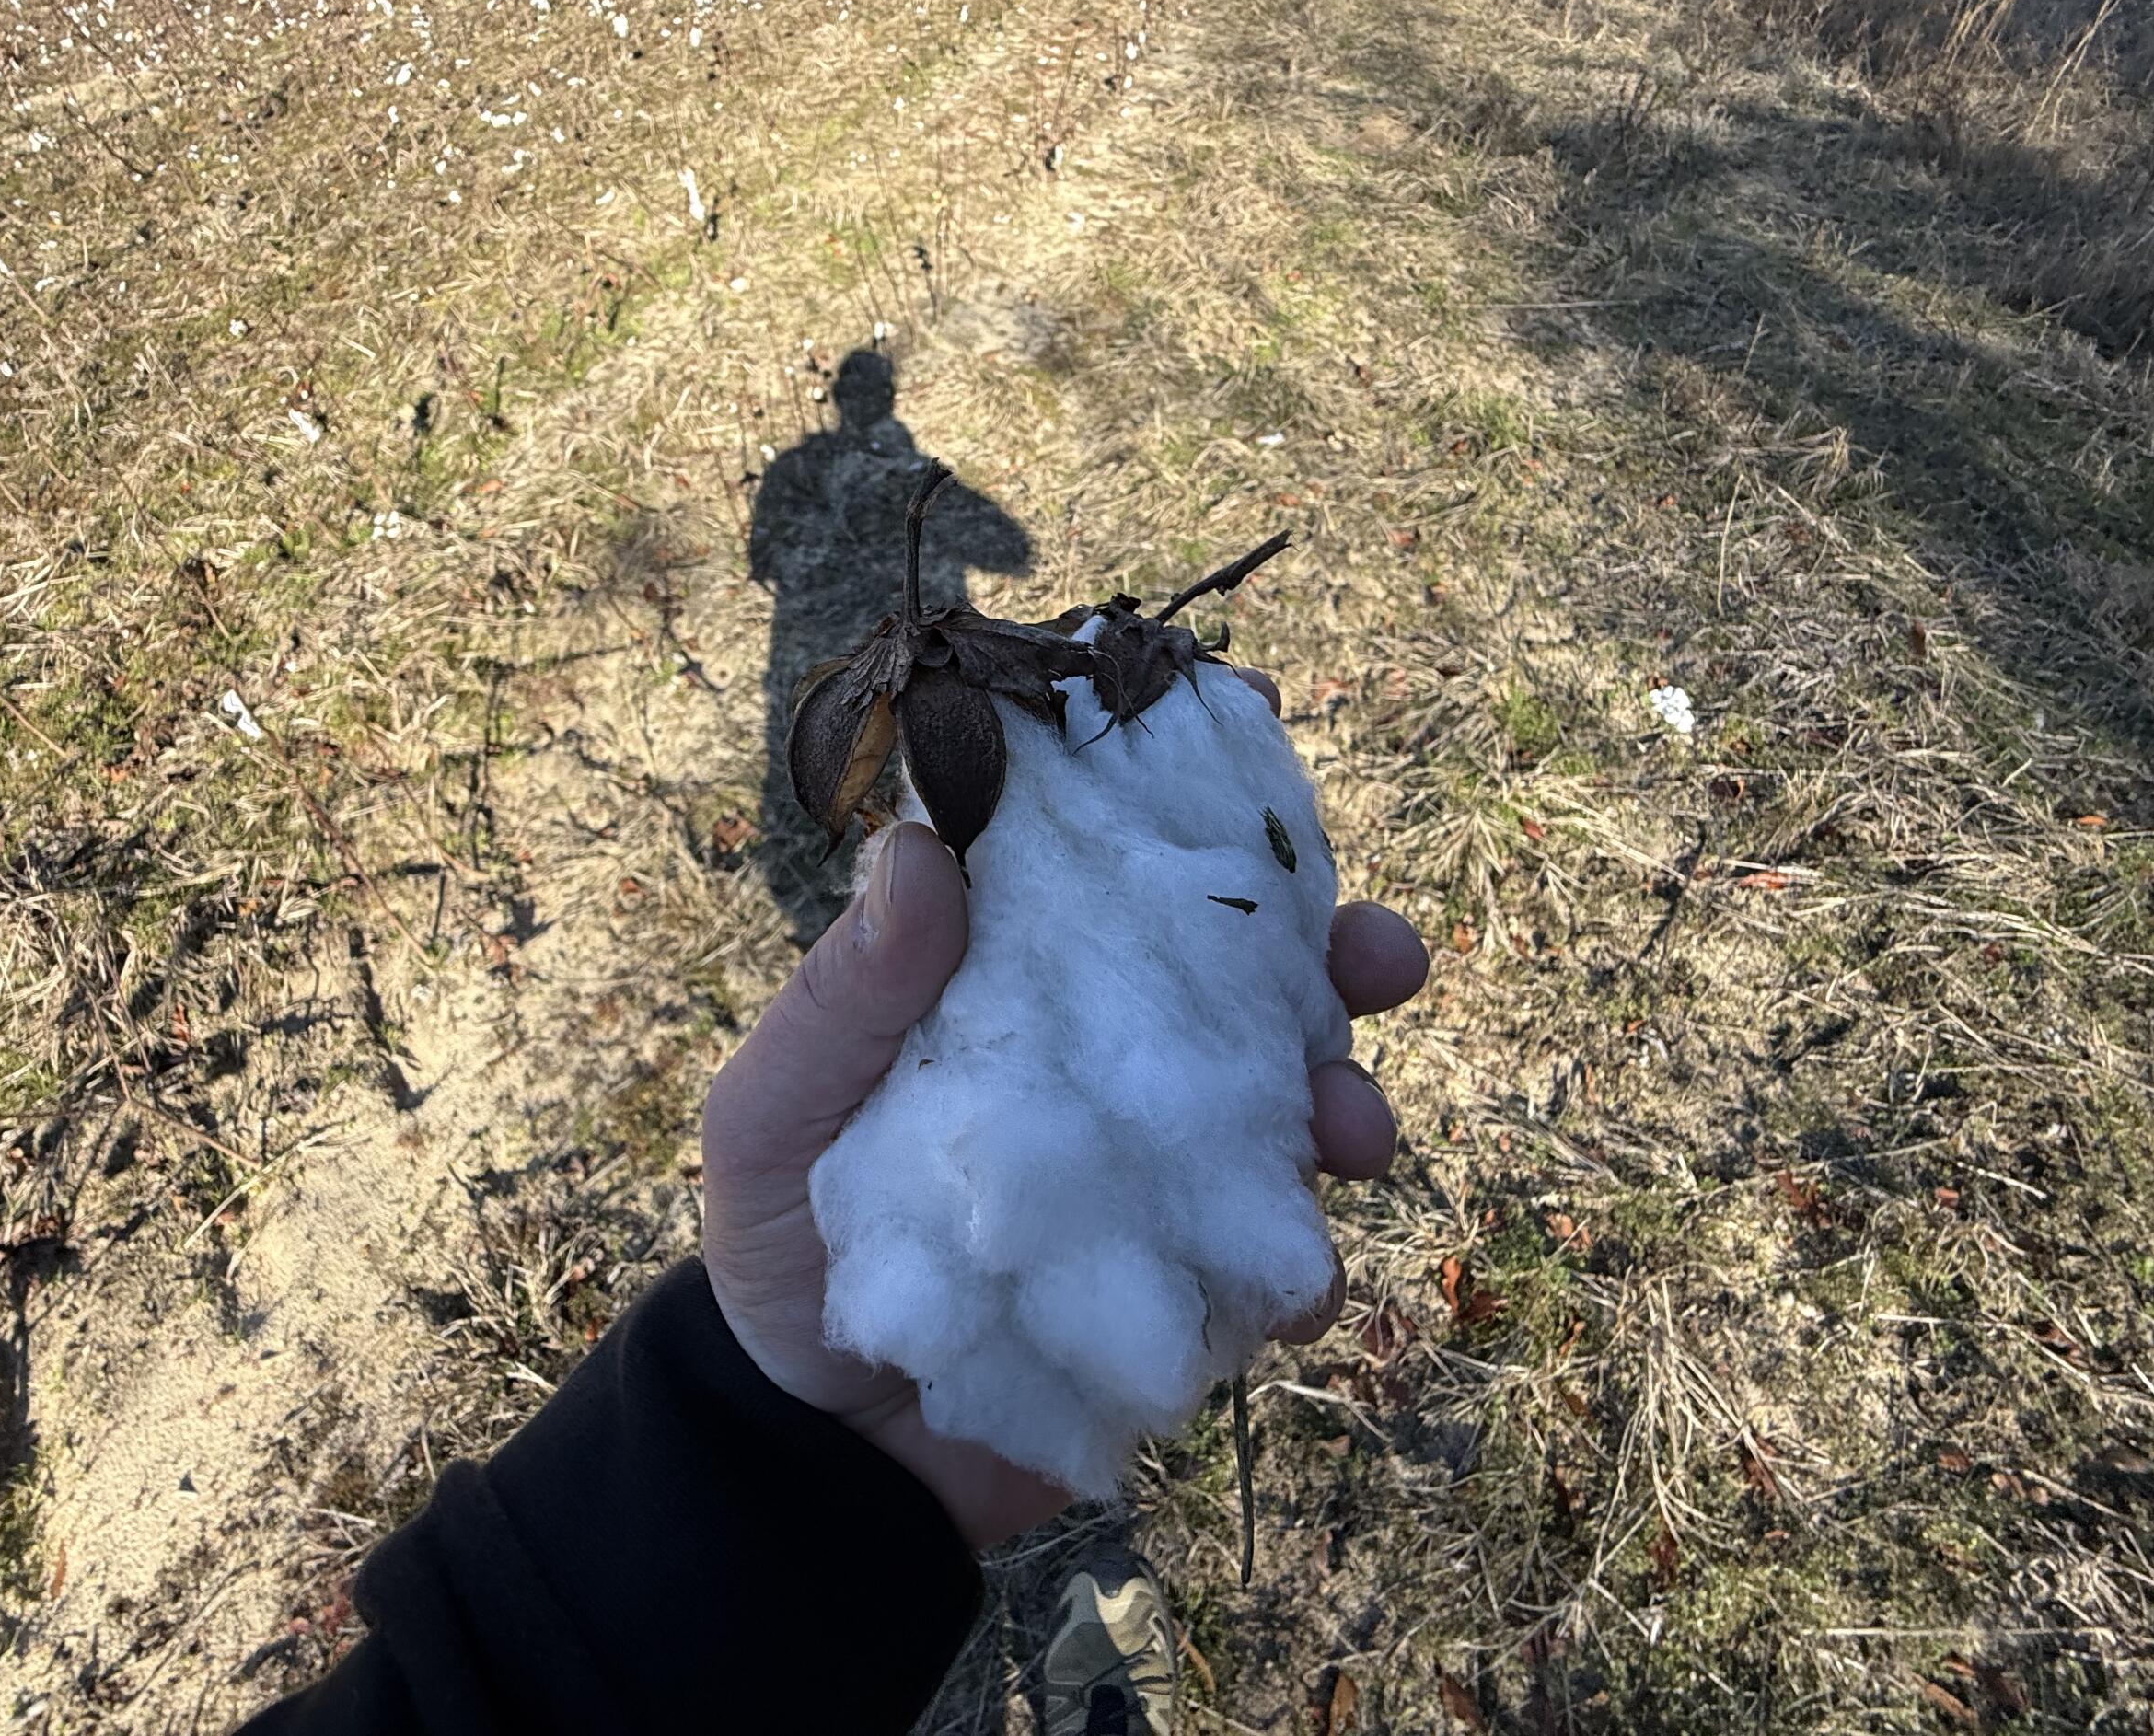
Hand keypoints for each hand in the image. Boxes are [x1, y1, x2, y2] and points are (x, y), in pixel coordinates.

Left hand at [701, 674, 1428, 1548]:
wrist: (814, 1442)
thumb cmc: (783, 1235)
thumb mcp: (775, 1107)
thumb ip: (844, 996)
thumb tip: (922, 851)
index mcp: (1009, 972)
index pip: (1106, 852)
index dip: (1183, 775)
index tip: (1256, 711)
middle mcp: (1107, 1047)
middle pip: (1246, 965)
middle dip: (1338, 943)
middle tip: (1378, 953)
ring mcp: (1161, 1161)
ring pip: (1295, 1100)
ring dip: (1348, 1101)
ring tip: (1353, 1132)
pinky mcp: (1190, 1279)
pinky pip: (1275, 1258)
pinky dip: (1300, 1264)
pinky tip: (1292, 1287)